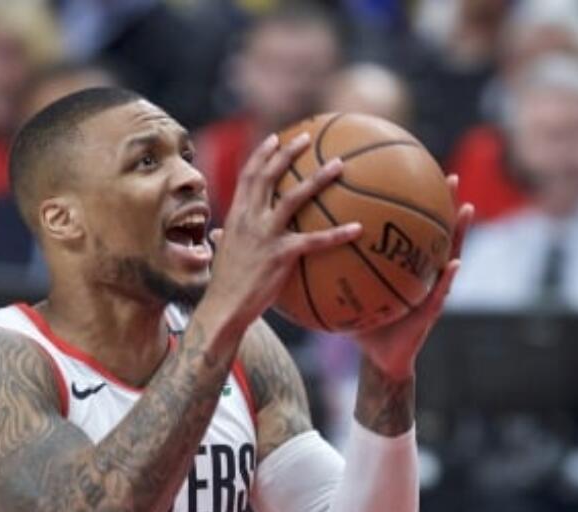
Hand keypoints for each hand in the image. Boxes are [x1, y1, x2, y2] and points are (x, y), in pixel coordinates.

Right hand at [195, 132, 360, 349]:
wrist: (223, 309)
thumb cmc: (224, 287)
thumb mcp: (221, 255)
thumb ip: (224, 239)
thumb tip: (219, 235)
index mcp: (236, 217)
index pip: (248, 176)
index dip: (261, 155)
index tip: (274, 138)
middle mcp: (250, 219)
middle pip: (269, 176)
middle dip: (288, 153)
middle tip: (308, 137)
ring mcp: (266, 235)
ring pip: (294, 197)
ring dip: (318, 178)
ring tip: (338, 164)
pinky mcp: (281, 255)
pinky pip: (314, 240)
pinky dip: (338, 234)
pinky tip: (358, 228)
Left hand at [353, 189, 473, 380]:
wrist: (380, 361)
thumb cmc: (367, 326)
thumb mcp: (350, 296)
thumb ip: (337, 274)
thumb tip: (309, 250)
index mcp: (407, 267)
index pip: (412, 230)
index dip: (416, 204)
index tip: (417, 172)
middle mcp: (423, 273)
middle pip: (436, 233)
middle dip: (444, 205)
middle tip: (449, 176)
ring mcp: (432, 290)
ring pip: (449, 255)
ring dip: (458, 233)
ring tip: (465, 208)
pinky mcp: (431, 313)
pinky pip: (440, 292)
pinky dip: (447, 278)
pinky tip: (454, 264)